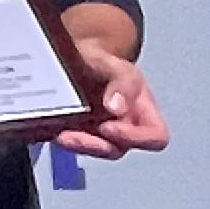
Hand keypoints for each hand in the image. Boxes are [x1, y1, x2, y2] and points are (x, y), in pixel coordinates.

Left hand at [55, 49, 170, 158]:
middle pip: (117, 149)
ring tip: (62, 134)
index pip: (155, 137)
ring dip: (78, 145)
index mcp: (142, 111)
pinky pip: (72, 145)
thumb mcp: (116, 65)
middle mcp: (124, 127)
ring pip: (93, 150)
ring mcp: (99, 134)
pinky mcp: (76, 134)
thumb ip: (123, 83)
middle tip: (77, 134)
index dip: (137, 139)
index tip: (109, 127)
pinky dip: (63, 139)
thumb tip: (117, 107)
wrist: (75, 58)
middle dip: (96, 145)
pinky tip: (54, 129)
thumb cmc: (103, 64)